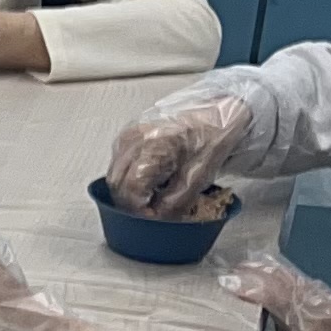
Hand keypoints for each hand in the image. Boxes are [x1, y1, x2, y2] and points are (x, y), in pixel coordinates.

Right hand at [106, 92, 254, 217]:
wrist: (216, 112)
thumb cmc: (212, 136)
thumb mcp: (199, 175)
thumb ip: (175, 201)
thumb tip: (157, 217)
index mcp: (152, 146)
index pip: (130, 189)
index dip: (139, 209)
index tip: (152, 218)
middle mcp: (133, 139)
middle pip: (116, 183)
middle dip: (131, 204)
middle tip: (151, 213)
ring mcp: (127, 136)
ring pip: (114, 176)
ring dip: (129, 192)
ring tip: (151, 199)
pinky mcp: (127, 136)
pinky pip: (118, 165)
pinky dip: (129, 180)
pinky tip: (148, 183)